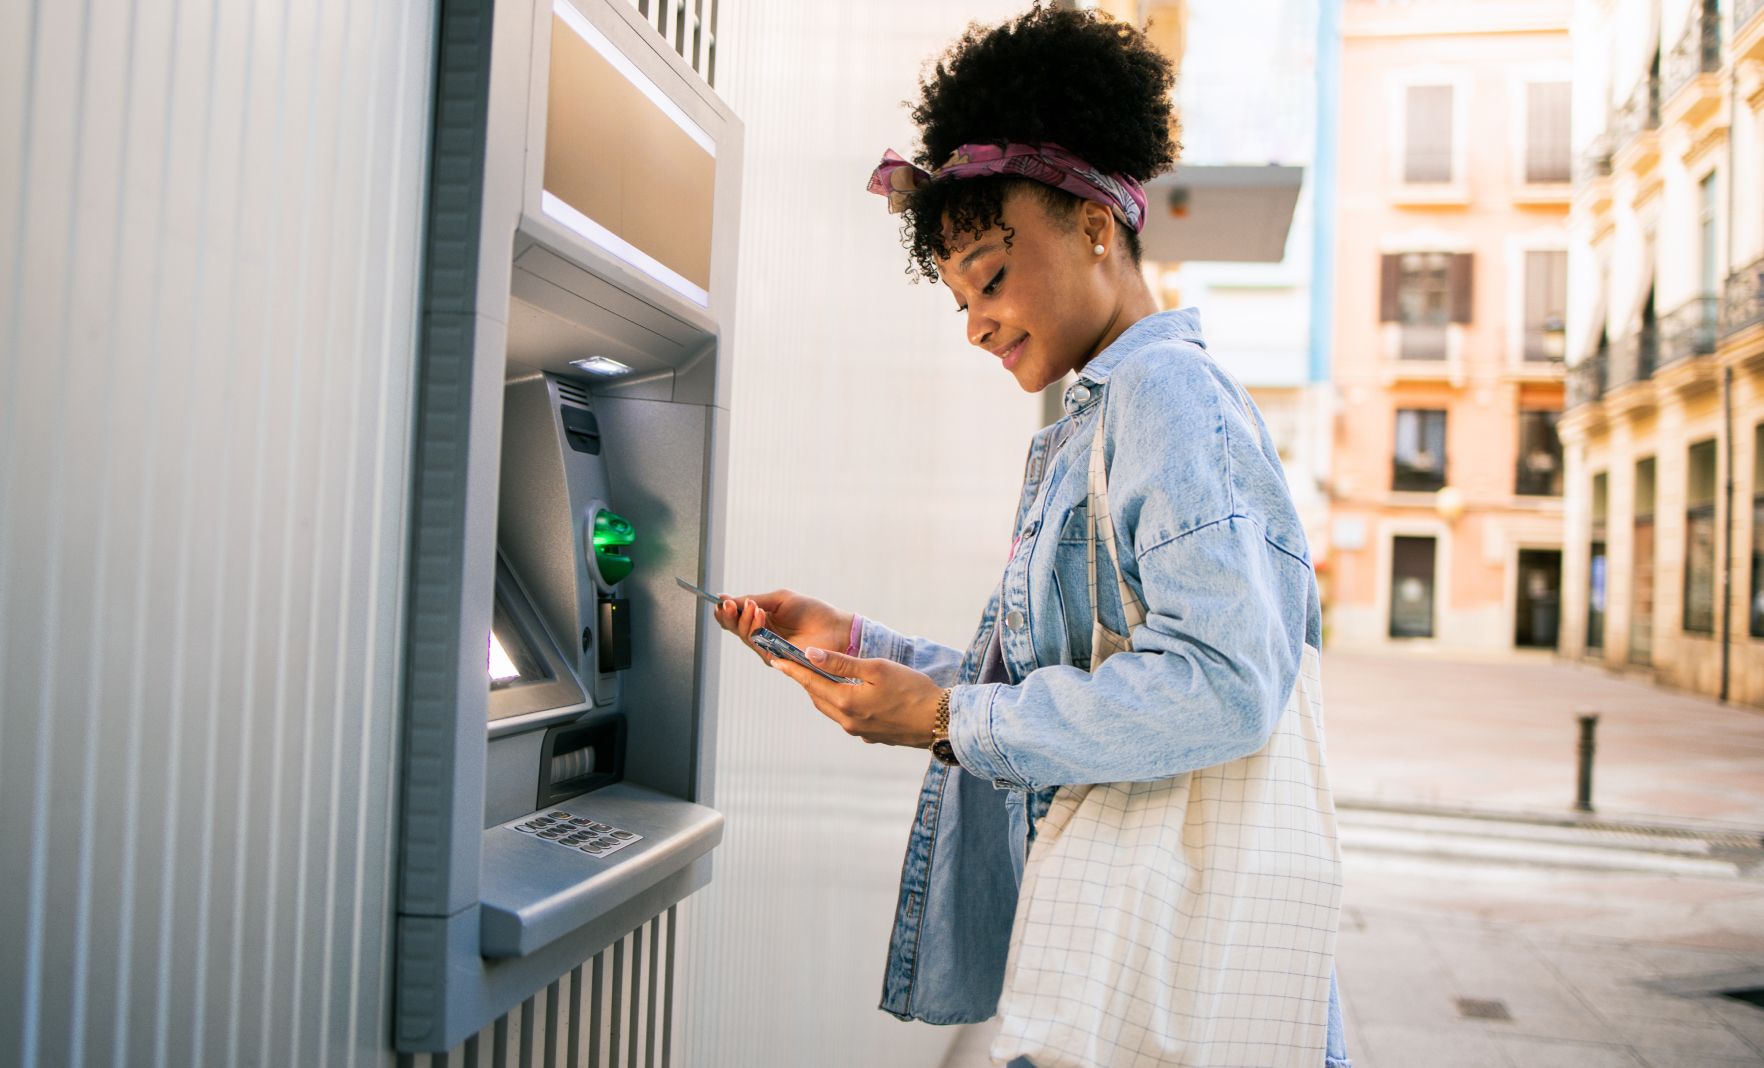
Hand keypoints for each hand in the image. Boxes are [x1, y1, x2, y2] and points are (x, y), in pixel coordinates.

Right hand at [713, 588, 854, 668]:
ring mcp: (767, 648)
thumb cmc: (812, 611)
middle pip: (734, 628)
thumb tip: (726, 598)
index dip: (726, 610)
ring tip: (752, 606)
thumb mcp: (779, 599)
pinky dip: (756, 628)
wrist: (834, 627)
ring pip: (744, 636)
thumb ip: (754, 600)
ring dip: (744, 619)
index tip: (720, 600)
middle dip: (729, 615)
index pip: (736, 618)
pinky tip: (759, 614)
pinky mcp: (775, 658)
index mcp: (762, 620)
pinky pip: (758, 644)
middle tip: (728, 604)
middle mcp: (762, 636)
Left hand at [768, 646, 943, 748]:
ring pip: (832, 709)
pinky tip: (848, 694)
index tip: (776, 659)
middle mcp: (847, 721)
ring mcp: (859, 732)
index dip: (793, 669)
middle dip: (807, 680)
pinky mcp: (871, 736)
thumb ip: (841, 663)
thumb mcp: (877, 668)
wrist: (940, 722)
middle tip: (796, 664)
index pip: (811, 682)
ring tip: (818, 676)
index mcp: (846, 702)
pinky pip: (847, 718)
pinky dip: (841, 703)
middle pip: (818, 697)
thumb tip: (810, 654)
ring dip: (823, 692)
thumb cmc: (912, 689)